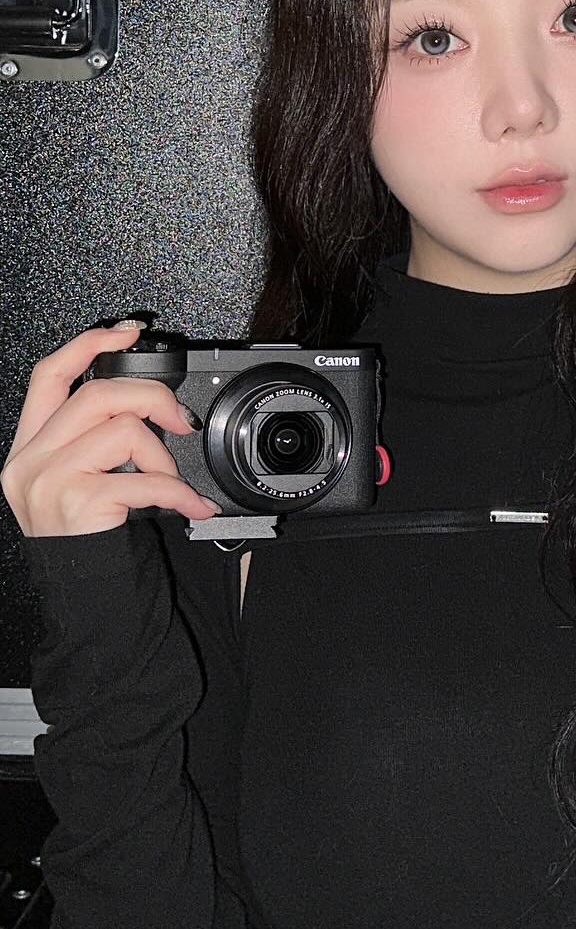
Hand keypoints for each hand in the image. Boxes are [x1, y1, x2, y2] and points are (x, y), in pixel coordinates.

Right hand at [2, 322, 220, 538]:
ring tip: (171, 483)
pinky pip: (145, 479)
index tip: (128, 332)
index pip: (47, 375)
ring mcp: (48, 481)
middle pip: (97, 394)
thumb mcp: (79, 477)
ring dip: (163, 457)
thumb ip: (93, 435)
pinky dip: (181, 492)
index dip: (87, 345)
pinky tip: (193, 506)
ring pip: (124, 429)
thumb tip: (147, 398)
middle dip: (153, 399)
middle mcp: (29, 461)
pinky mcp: (77, 503)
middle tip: (181, 423)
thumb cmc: (90, 534)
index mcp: (29, 446)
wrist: (85, 596)